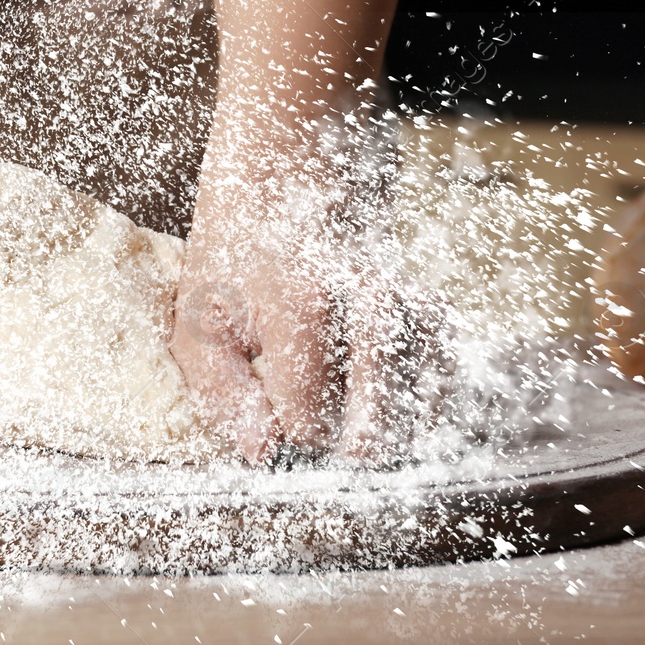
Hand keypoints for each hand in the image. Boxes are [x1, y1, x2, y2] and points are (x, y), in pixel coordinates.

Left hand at [170, 121, 443, 466]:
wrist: (284, 190)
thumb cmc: (235, 266)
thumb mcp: (199, 323)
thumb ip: (223, 394)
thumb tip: (263, 453)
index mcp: (304, 307)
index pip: (312, 425)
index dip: (290, 441)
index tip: (272, 425)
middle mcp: (371, 304)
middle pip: (377, 429)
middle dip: (341, 451)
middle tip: (314, 439)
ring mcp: (410, 304)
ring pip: (418, 413)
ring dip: (383, 431)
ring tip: (346, 419)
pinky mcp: (434, 310)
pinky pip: (445, 384)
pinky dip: (419, 407)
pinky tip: (383, 403)